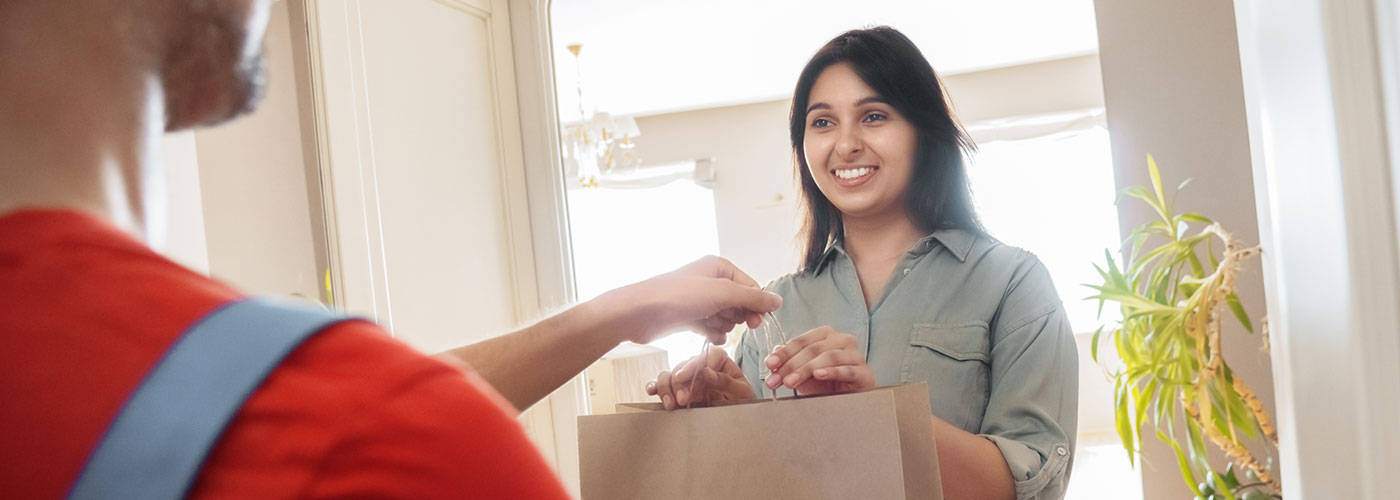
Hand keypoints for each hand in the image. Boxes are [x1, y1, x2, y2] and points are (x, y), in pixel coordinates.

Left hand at [592, 256, 782, 344]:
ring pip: (724, 316)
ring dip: (725, 326)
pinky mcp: (688, 317)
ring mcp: (698, 300)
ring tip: (717, 330)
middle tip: (742, 327)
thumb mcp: (721, 293)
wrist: (639, 313)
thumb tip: (778, 301)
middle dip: (740, 316)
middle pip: (738, 302)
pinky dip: (713, 333)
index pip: (750, 286)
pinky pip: (710, 326)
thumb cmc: (678, 297)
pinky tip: (711, 338)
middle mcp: (709, 281)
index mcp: (719, 267)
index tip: (757, 322)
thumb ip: (752, 298)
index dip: (756, 305)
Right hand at [646, 345, 754, 409]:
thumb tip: (706, 372)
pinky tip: (652, 393)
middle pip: (684, 365)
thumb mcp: (743, 393)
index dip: (695, 365)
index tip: (687, 377)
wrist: (741, 422)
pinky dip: (655, 387)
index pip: (706, 355)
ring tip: (671, 404)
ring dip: (666, 388)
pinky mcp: (678, 391)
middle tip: (682, 399)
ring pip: (669, 375)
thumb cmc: (745, 403)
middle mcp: (701, 366)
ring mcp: (688, 379)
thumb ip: (726, 381)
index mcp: (720, 361)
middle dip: (679, 382)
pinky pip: (662, 385)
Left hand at [764, 326, 875, 395]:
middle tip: (777, 379)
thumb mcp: (804, 374)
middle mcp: (842, 340)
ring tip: (790, 382)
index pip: (802, 341)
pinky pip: (846, 370)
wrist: (853, 401)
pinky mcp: (864, 373)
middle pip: (813, 349)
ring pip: (828, 357)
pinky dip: (831, 371)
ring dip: (806, 369)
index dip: (784, 353)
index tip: (770, 364)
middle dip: (791, 365)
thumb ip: (791, 362)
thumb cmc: (828, 385)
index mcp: (826, 336)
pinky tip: (819, 375)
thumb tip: (775, 351)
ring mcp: (855, 355)